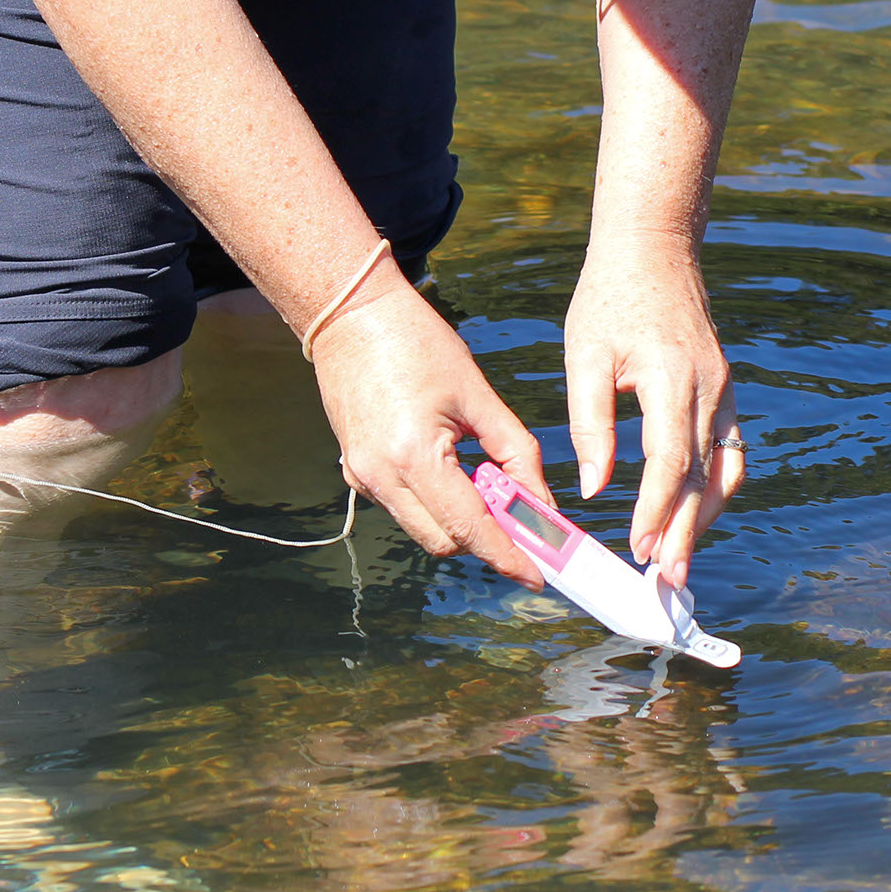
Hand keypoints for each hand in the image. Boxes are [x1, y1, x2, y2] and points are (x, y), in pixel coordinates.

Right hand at [309, 256, 555, 585]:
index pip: (469, 527)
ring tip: (487, 481)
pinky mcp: (356, 472)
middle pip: (445, 542)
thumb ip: (514, 452)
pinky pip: (404, 507)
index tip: (537, 575)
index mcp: (414, 455)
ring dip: (461, 520)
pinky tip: (454, 469)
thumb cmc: (417, 343)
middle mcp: (380, 476)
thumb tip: (540, 501)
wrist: (351, 316)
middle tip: (524, 521)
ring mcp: (361, 477)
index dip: (507, 556)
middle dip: (487, 541)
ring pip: (423, 529)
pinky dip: (436, 503)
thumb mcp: (477, 394)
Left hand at [563, 232, 743, 588]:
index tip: (638, 548)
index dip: (655, 510)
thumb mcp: (584, 355)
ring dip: (704, 518)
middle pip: (704, 477)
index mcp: (674, 379)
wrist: (654, 247)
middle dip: (686, 534)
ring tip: (678, 557)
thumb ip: (590, 423)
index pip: (671, 462)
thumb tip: (593, 487)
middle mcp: (710, 389)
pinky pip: (729, 450)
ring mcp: (724, 390)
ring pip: (725, 469)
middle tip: (667, 580)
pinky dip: (714, 488)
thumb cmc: (609, 297)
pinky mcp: (724, 389)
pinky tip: (692, 513)